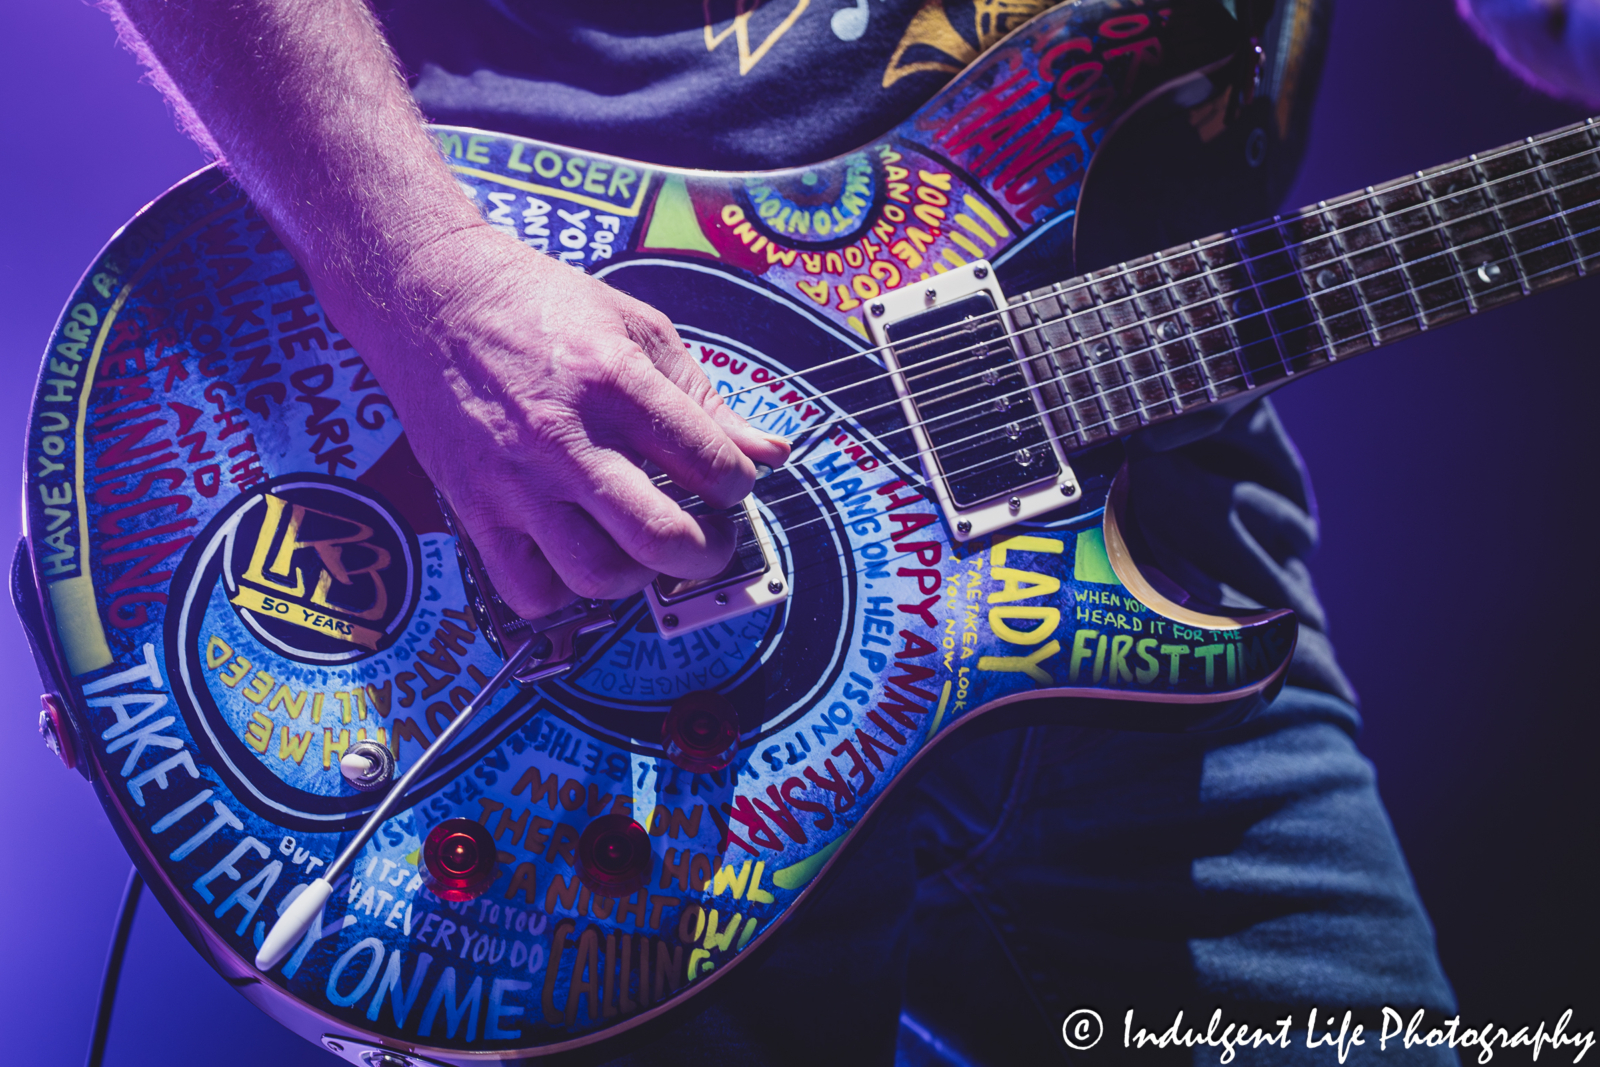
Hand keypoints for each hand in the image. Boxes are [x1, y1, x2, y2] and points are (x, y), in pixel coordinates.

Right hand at [357, 223, 789, 617]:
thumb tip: (771, 454)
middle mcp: (566, 438)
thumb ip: (706, 399)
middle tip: (708, 537)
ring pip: (598, 576)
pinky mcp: (474, 510)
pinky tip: (579, 557)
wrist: (433, 297)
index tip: (729, 484)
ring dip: (639, 576)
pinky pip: (529, 591)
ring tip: (643, 548)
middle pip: (661, 537)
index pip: (711, 465)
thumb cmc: (543, 308)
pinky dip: (565, 593)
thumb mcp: (639, 330)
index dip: (739, 486)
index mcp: (616, 381)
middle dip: (708, 551)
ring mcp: (516, 481)